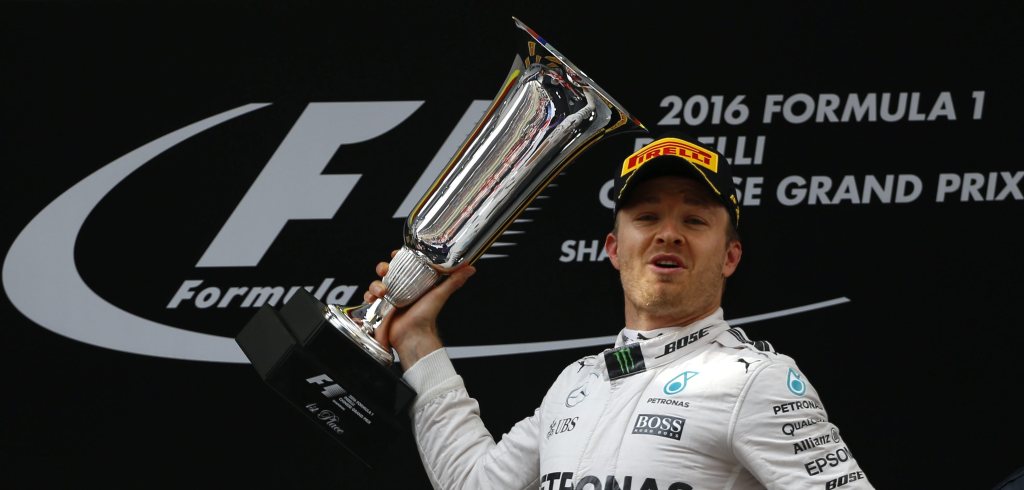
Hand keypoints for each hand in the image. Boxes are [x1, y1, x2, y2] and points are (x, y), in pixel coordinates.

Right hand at [363, 250, 475, 369]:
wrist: (413, 337)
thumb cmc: (426, 318)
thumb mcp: (440, 295)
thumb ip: (454, 280)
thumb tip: (470, 268)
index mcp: (414, 283)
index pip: (404, 264)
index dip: (398, 257)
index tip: (396, 254)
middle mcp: (401, 288)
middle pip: (387, 271)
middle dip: (383, 268)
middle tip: (385, 271)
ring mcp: (389, 298)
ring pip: (376, 282)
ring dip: (375, 284)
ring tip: (382, 292)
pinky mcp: (380, 307)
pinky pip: (370, 297)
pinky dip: (369, 296)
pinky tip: (374, 300)